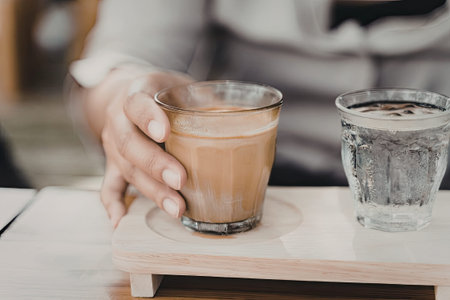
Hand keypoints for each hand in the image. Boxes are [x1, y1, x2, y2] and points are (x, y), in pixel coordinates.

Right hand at [85, 68, 192, 226]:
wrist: (129, 97)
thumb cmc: (165, 94)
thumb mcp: (182, 85)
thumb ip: (206, 98)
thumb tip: (246, 115)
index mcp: (137, 93)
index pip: (136, 103)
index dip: (148, 118)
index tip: (165, 132)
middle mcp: (119, 121)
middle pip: (129, 143)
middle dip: (155, 164)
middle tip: (180, 179)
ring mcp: (114, 146)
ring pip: (126, 169)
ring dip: (151, 190)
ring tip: (177, 207)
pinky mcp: (114, 166)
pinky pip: (109, 187)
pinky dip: (115, 205)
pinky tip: (122, 222)